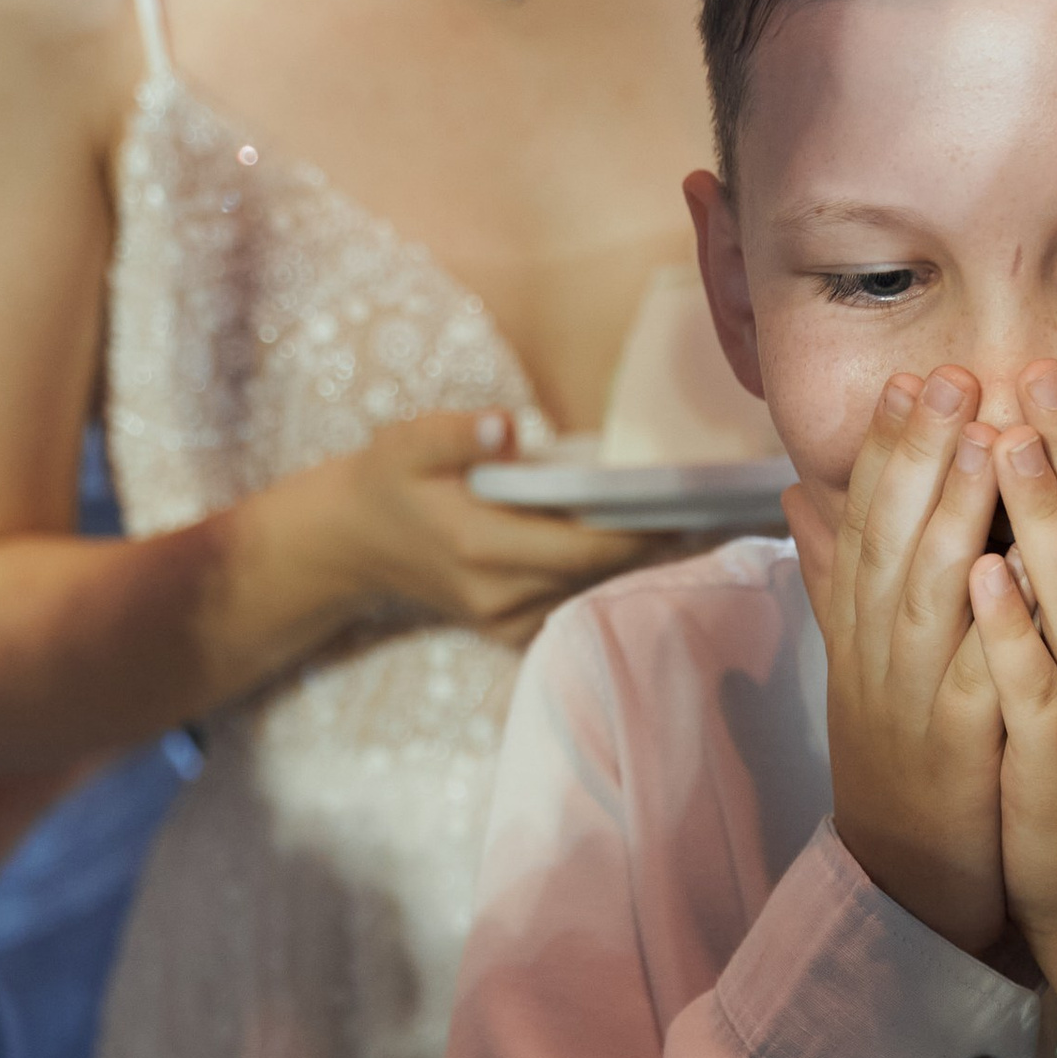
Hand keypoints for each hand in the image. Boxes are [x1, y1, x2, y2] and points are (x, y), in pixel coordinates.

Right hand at [297, 409, 668, 642]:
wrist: (354, 542)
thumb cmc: (389, 481)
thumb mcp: (407, 442)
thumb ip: (454, 434)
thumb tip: (502, 427)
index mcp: (478, 545)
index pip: (579, 546)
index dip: (635, 530)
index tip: (683, 506)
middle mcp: (497, 593)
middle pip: (595, 573)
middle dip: (647, 543)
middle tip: (703, 509)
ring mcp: (503, 619)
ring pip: (587, 594)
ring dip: (630, 564)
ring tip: (680, 525)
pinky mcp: (508, 629)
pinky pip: (571, 607)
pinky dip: (602, 581)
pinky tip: (635, 550)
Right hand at [790, 368, 1008, 956]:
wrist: (909, 879)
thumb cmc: (902, 756)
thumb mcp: (863, 657)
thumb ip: (840, 575)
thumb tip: (800, 490)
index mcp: (861, 628)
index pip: (867, 520)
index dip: (890, 447)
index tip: (916, 376)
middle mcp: (878, 655)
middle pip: (892, 538)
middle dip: (921, 454)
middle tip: (953, 375)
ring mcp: (915, 701)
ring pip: (930, 593)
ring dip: (956, 514)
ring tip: (991, 440)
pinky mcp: (959, 750)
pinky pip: (980, 674)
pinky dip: (998, 620)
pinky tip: (1026, 563)